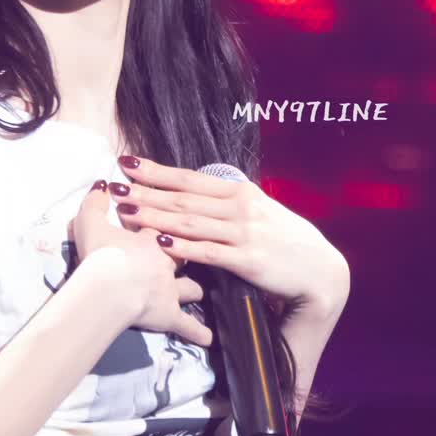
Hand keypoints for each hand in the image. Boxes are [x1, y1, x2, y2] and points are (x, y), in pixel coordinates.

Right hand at [71, 181, 212, 347]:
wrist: (107, 287)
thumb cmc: (99, 255)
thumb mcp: (90, 222)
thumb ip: (95, 203)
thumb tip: (102, 186)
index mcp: (151, 239)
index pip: (166, 224)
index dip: (168, 221)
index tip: (173, 218)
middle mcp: (167, 263)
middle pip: (186, 254)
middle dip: (189, 252)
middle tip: (192, 251)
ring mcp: (170, 289)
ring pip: (192, 287)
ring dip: (194, 289)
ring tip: (198, 292)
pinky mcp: (168, 315)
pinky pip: (187, 325)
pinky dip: (197, 332)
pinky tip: (208, 338)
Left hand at [111, 156, 350, 317]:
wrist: (322, 272)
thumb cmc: (288, 244)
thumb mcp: (261, 214)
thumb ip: (231, 204)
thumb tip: (201, 195)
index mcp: (241, 192)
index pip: (190, 178)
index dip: (157, 171)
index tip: (127, 162)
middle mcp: (240, 207)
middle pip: (183, 197)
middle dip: (146, 190)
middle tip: (114, 186)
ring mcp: (244, 232)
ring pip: (190, 221)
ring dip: (155, 215)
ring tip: (125, 210)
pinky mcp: (248, 260)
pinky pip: (209, 251)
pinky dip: (183, 247)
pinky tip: (160, 243)